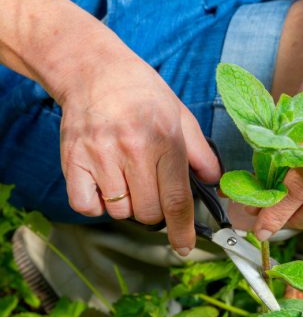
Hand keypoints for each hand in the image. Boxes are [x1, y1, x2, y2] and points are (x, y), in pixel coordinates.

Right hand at [58, 54, 219, 254]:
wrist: (95, 71)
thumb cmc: (143, 93)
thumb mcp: (181, 117)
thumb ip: (201, 154)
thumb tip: (215, 183)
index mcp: (164, 141)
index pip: (177, 199)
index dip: (183, 229)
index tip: (185, 245)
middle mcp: (132, 151)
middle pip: (148, 212)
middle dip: (156, 210)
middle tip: (153, 188)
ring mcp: (100, 157)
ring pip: (120, 212)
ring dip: (129, 205)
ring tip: (128, 177)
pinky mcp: (73, 161)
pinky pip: (86, 206)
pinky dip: (98, 204)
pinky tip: (106, 184)